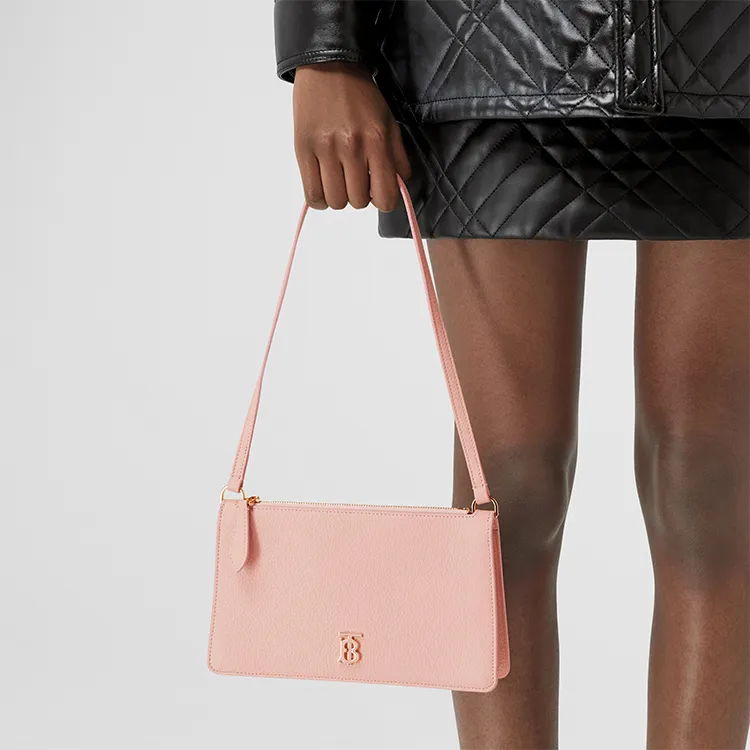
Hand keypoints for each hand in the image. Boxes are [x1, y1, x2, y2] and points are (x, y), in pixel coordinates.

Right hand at [292, 62, 410, 210]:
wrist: (329, 66)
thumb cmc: (360, 96)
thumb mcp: (389, 122)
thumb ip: (398, 157)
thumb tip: (399, 187)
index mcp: (377, 141)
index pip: (384, 196)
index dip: (382, 200)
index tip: (377, 191)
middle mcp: (352, 147)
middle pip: (357, 202)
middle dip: (359, 195)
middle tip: (355, 178)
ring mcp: (325, 150)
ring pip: (335, 202)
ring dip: (339, 197)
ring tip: (338, 180)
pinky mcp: (303, 150)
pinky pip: (311, 194)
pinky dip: (319, 199)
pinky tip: (323, 186)